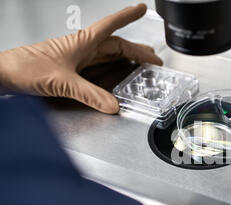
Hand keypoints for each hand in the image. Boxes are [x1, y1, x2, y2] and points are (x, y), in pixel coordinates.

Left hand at [0, 3, 161, 113]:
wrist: (5, 75)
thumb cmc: (25, 67)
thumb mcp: (62, 81)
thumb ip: (89, 94)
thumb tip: (113, 105)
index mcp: (82, 43)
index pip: (111, 26)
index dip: (127, 16)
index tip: (141, 9)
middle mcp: (82, 49)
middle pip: (117, 45)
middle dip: (137, 49)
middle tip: (153, 57)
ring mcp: (78, 60)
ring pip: (110, 56)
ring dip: (128, 59)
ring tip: (142, 65)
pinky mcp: (72, 71)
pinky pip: (100, 68)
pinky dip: (114, 70)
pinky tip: (118, 76)